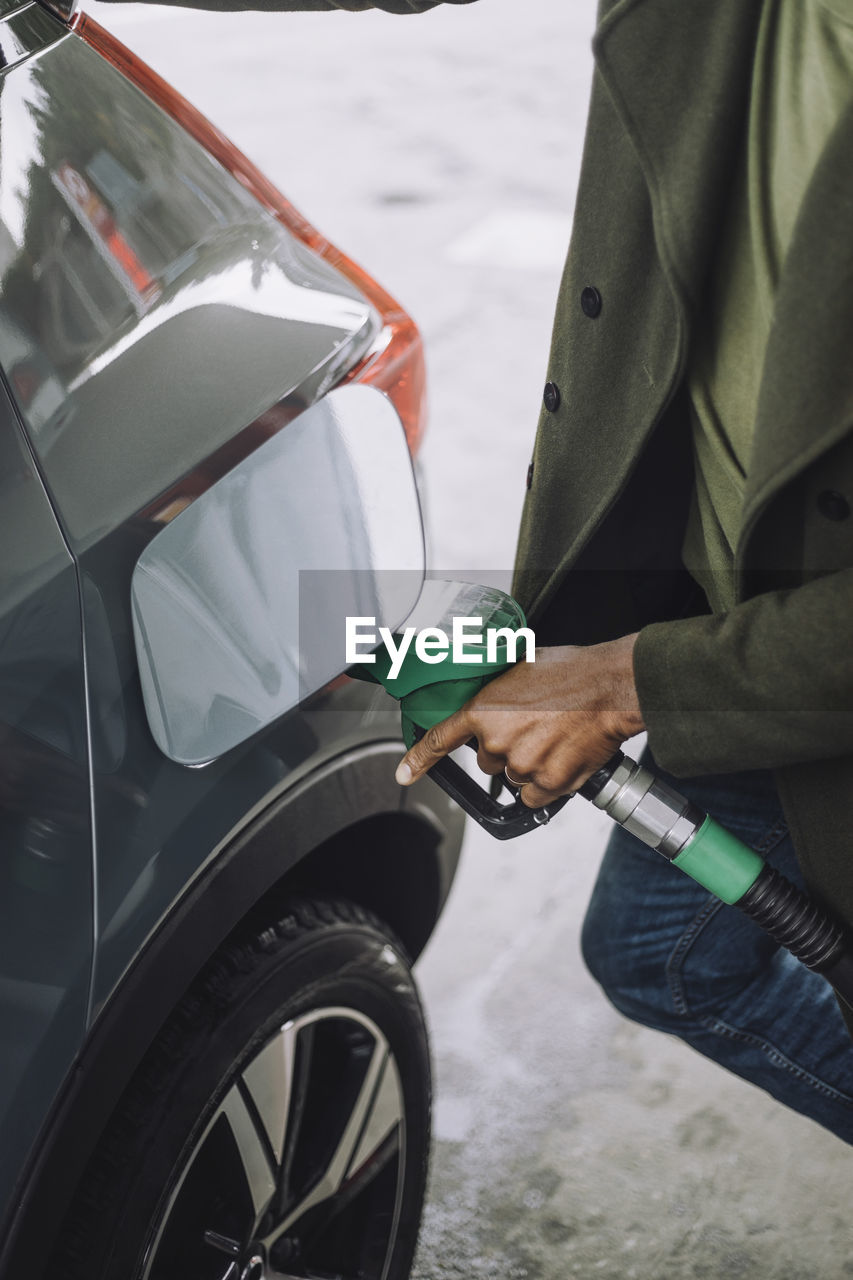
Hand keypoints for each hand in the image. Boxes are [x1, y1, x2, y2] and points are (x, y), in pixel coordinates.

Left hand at [395, 634, 643, 807]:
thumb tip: (492, 704)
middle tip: (534, 728)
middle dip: (506, 750)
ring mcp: (521, 766)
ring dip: (529, 766)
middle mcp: (496, 742)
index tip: (404, 774)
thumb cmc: (571, 672)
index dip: (419, 760)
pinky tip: (562, 758)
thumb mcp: (519, 670)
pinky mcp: (548, 783)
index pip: (441, 740)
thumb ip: (497, 695)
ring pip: (514, 778)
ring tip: (555, 738)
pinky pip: (535, 796)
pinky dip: (547, 784)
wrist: (609, 687)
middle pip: (488, 762)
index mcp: (483, 711)